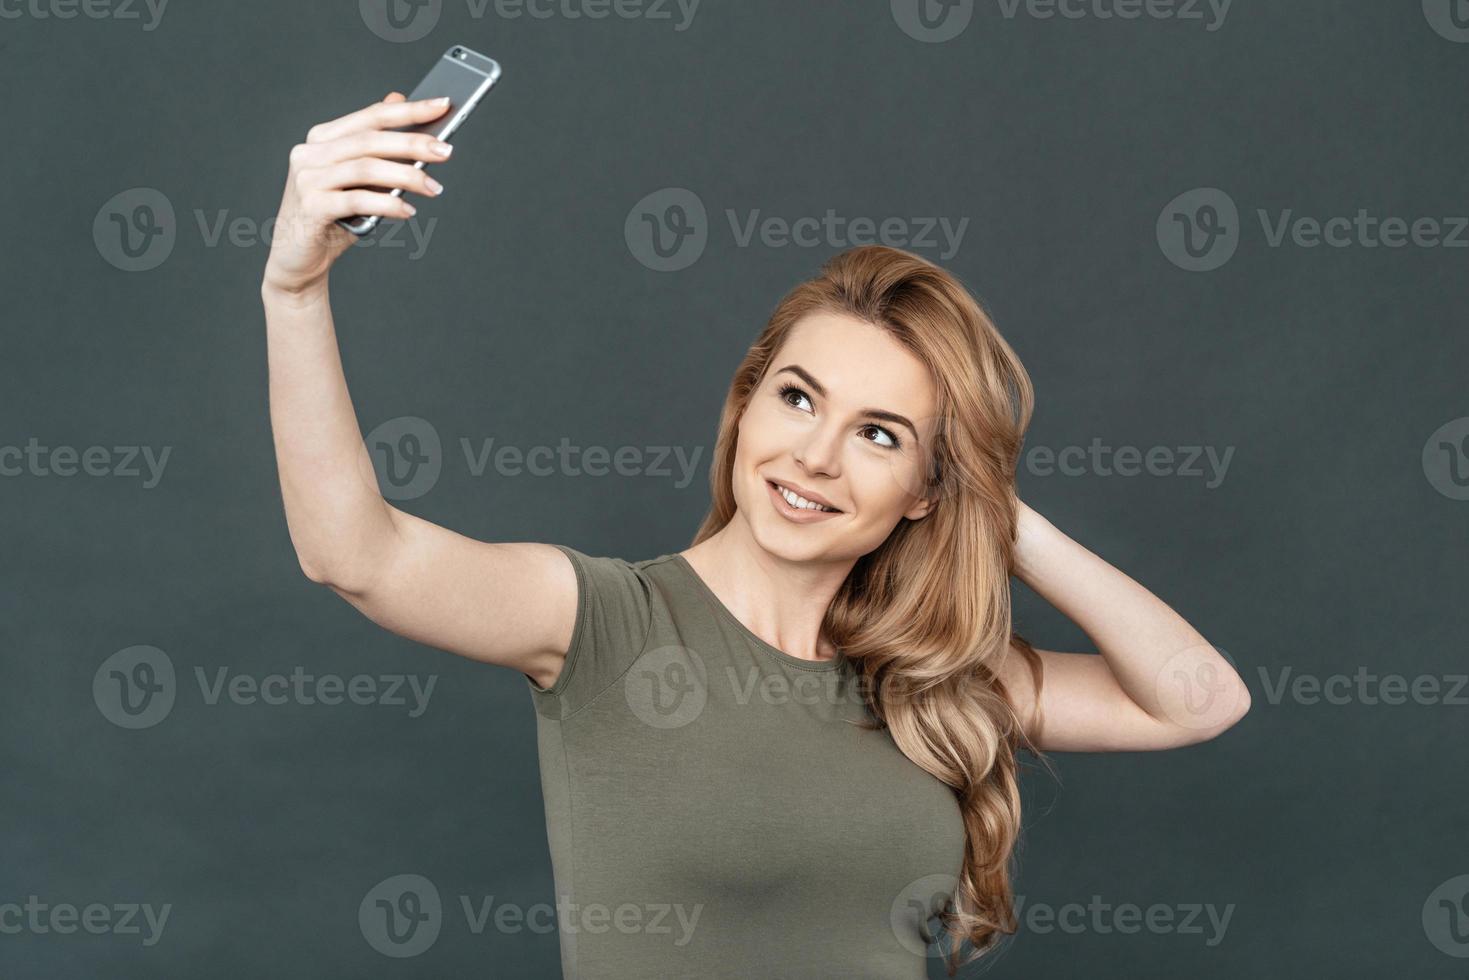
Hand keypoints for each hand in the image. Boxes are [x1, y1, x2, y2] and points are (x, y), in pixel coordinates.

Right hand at [262, 91, 453, 295]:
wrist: (299, 259)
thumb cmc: (334, 217)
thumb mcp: (358, 180)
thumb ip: (375, 146)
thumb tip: (398, 100)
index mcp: (322, 138)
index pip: (371, 117)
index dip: (409, 110)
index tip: (443, 104)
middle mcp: (310, 153)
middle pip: (370, 140)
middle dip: (413, 143)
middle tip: (446, 151)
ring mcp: (307, 179)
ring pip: (365, 168)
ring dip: (406, 176)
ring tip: (434, 187)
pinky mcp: (310, 207)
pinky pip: (356, 200)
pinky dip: (387, 204)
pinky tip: (408, 210)